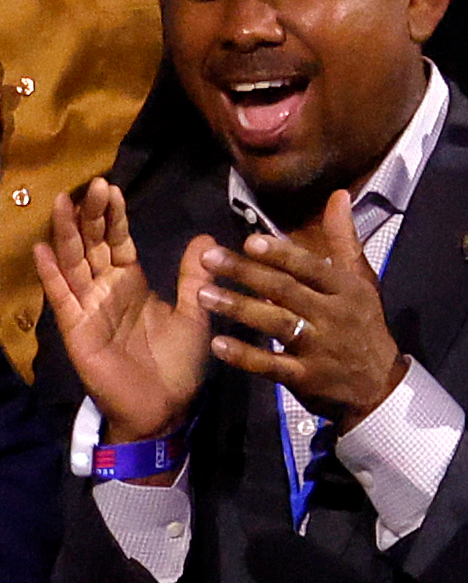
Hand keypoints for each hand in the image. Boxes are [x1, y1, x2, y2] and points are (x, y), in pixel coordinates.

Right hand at [33, 179, 210, 439]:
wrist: (163, 410)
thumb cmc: (178, 365)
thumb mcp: (194, 316)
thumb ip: (193, 277)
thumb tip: (204, 235)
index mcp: (130, 281)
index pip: (117, 239)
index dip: (113, 215)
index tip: (110, 187)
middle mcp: (105, 287)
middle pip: (91, 243)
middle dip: (90, 214)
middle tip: (91, 184)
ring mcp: (88, 306)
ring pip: (73, 262)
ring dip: (66, 233)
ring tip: (62, 202)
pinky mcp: (76, 328)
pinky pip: (61, 297)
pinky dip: (50, 275)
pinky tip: (40, 249)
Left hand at [197, 193, 408, 422]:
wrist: (381, 388)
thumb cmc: (363, 323)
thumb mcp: (361, 280)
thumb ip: (343, 238)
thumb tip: (339, 194)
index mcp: (344, 290)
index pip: (310, 267)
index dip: (281, 254)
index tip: (249, 240)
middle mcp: (332, 317)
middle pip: (285, 291)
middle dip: (246, 274)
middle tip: (207, 259)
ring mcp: (319, 349)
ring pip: (276, 325)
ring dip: (238, 309)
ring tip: (202, 296)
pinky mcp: (306, 379)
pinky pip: (272, 367)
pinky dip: (245, 356)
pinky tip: (218, 344)